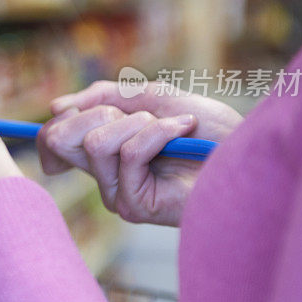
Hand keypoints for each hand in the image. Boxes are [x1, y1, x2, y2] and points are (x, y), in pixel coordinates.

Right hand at [37, 81, 242, 225]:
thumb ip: (103, 97)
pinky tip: (184, 132)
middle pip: (60, 138)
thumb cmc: (206, 129)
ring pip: (96, 141)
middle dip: (99, 111)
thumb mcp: (148, 97)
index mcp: (102, 154)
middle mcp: (103, 177)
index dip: (55, 121)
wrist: (248, 151)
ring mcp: (117, 193)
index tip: (78, 112)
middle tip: (140, 115)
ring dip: (140, 122)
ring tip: (171, 128)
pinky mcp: (135, 205)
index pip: (52, 141)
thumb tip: (56, 108)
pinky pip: (129, 152)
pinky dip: (159, 132)